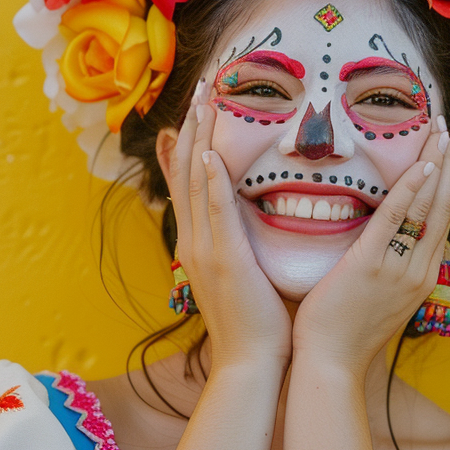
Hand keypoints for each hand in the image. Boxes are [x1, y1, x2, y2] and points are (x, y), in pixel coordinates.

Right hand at [156, 90, 292, 374]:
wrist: (251, 363)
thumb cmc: (259, 324)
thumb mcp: (248, 274)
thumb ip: (248, 242)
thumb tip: (262, 218)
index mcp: (200, 243)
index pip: (192, 182)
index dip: (194, 142)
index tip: (202, 107)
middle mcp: (194, 241)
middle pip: (187, 172)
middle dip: (193, 127)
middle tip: (201, 86)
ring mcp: (205, 249)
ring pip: (196, 183)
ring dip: (200, 139)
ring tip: (205, 101)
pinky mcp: (223, 260)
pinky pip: (214, 212)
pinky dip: (211, 182)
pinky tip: (213, 154)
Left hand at [290, 123, 449, 374]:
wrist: (329, 365)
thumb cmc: (342, 335)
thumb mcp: (377, 301)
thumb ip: (386, 272)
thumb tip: (383, 248)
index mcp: (420, 278)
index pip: (441, 222)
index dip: (446, 185)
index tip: (447, 155)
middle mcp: (418, 271)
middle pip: (442, 207)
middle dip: (447, 165)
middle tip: (448, 130)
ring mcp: (399, 269)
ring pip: (427, 207)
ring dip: (434, 165)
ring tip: (440, 132)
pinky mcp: (373, 265)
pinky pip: (397, 220)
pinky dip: (410, 190)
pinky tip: (419, 164)